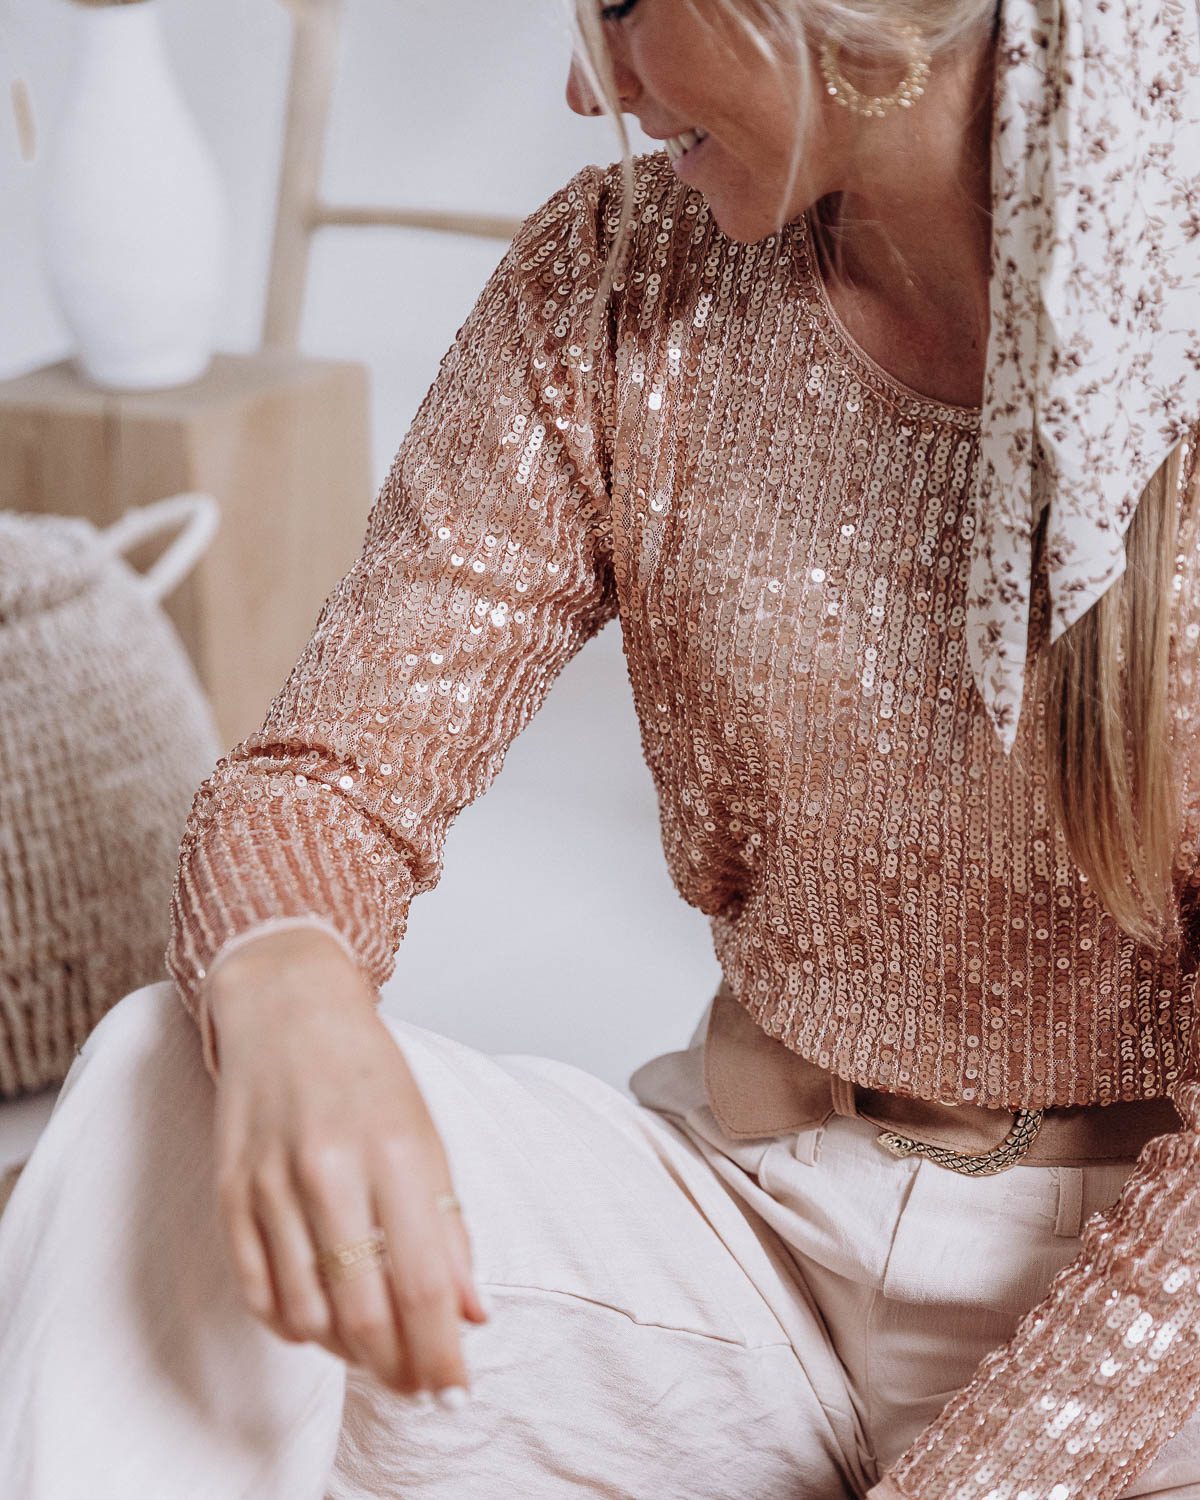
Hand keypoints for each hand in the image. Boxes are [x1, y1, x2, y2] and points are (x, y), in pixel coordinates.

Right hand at [202, 927, 487, 1400]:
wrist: (289, 1006)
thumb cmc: (367, 1071)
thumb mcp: (427, 1135)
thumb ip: (449, 1226)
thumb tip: (473, 1314)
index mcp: (399, 1150)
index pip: (425, 1282)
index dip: (440, 1351)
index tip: (454, 1390)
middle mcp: (334, 1168)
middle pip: (367, 1311)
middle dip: (398, 1368)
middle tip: (416, 1384)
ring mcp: (274, 1182)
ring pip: (308, 1315)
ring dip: (346, 1352)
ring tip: (372, 1348)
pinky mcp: (230, 1192)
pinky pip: (257, 1294)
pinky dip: (293, 1327)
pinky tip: (320, 1322)